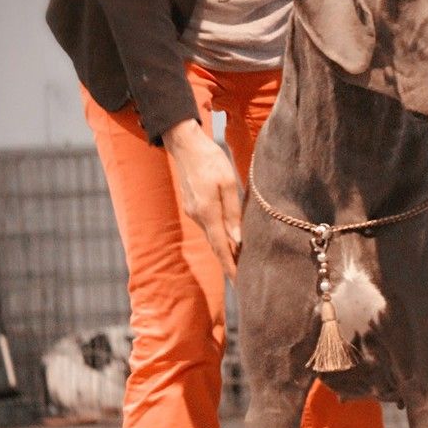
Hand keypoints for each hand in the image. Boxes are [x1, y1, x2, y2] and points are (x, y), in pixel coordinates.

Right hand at [163, 120, 241, 280]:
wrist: (185, 144)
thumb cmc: (211, 159)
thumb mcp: (229, 183)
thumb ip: (233, 213)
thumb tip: (238, 240)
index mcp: (208, 212)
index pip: (221, 247)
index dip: (230, 267)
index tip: (239, 284)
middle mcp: (198, 216)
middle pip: (216, 246)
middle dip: (229, 263)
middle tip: (243, 280)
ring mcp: (193, 211)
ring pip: (212, 235)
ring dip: (225, 249)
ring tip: (240, 261)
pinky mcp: (193, 205)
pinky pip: (209, 225)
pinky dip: (219, 235)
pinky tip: (230, 237)